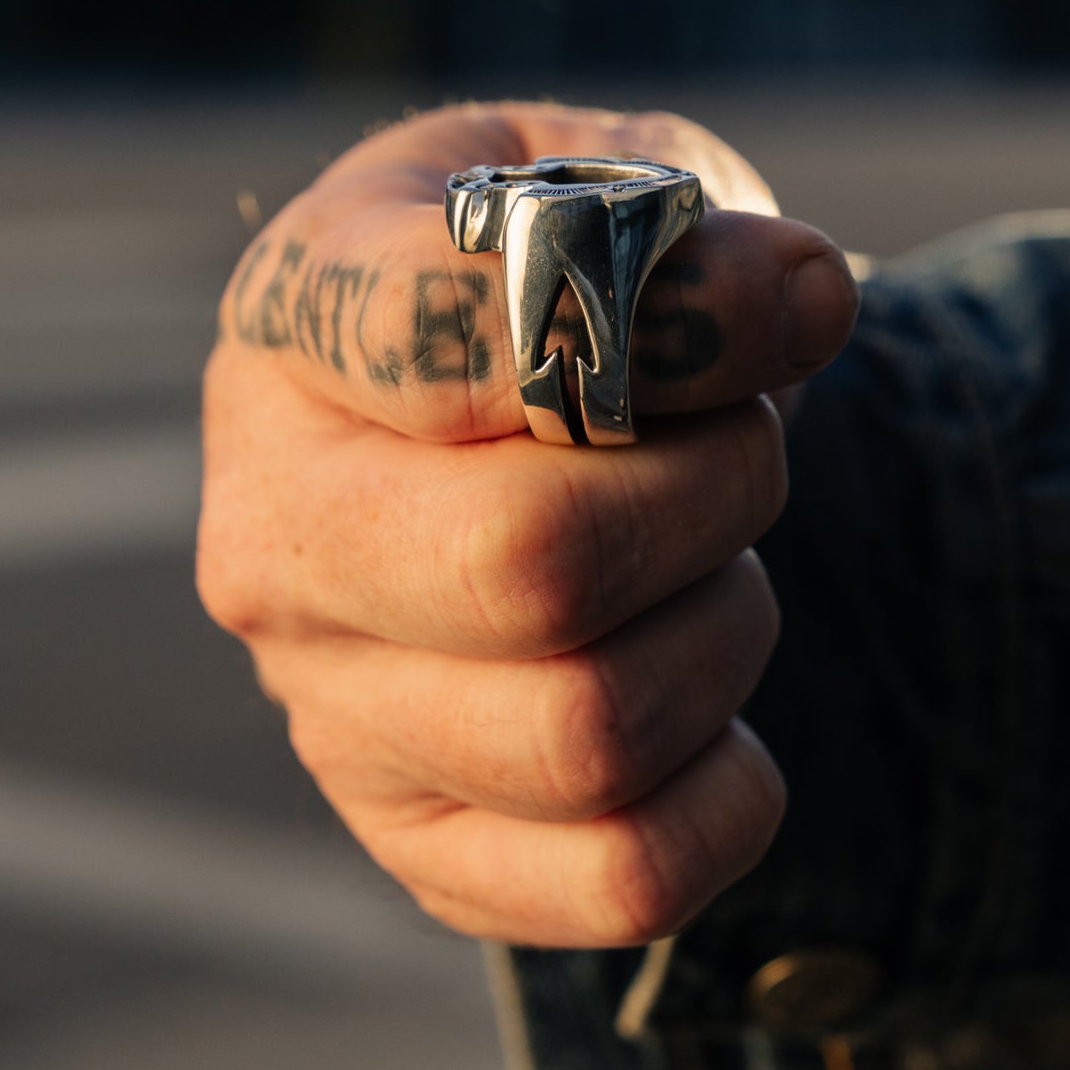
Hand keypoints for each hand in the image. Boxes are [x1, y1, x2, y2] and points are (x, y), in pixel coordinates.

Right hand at [196, 102, 858, 945]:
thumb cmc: (560, 285)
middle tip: (738, 449)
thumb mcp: (611, 188)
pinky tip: (713, 702)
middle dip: (718, 493)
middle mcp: (272, 531)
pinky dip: (731, 796)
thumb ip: (682, 224)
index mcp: (295, 322)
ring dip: (729, 629)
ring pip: (592, 729)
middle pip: (528, 564)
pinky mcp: (414, 836)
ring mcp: (328, 705)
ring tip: (708, 559)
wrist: (500, 436)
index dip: (674, 323)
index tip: (790, 301)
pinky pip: (621, 881)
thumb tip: (797, 303)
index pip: (440, 335)